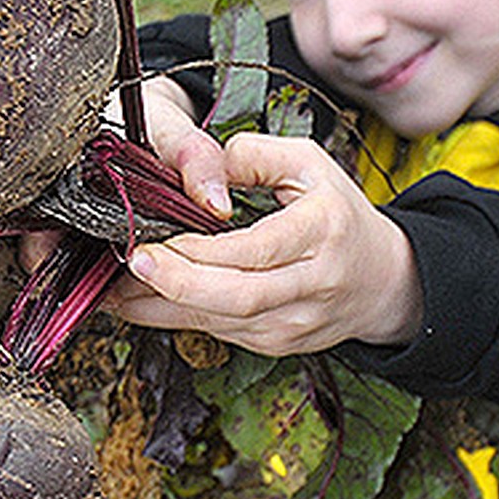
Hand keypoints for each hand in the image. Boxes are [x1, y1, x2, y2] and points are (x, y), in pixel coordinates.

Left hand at [108, 131, 422, 355]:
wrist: (383, 281)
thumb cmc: (339, 214)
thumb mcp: (308, 164)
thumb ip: (252, 155)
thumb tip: (197, 173)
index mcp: (322, 232)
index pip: (254, 249)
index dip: (198, 252)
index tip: (151, 241)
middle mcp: (313, 283)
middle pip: (236, 298)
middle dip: (174, 285)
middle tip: (128, 267)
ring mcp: (296, 321)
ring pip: (220, 322)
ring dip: (162, 307)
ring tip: (115, 288)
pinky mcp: (279, 343)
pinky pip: (219, 333)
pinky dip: (178, 317)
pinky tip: (145, 301)